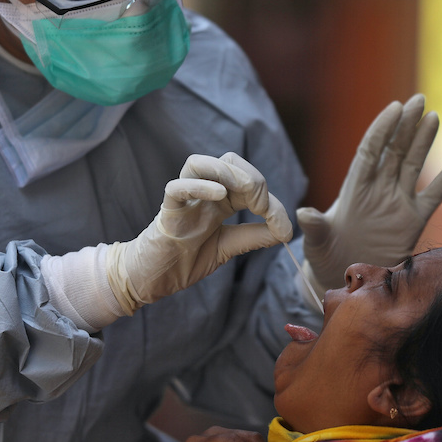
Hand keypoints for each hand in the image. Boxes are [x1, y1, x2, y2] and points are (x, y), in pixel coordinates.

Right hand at [107, 152, 292, 315]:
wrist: (153, 279)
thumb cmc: (186, 260)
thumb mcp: (229, 247)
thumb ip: (255, 236)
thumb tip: (287, 231)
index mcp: (219, 200)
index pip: (247, 181)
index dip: (270, 200)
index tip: (281, 228)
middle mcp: (202, 193)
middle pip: (228, 161)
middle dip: (252, 178)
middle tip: (262, 206)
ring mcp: (183, 200)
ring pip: (199, 163)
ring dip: (226, 172)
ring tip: (244, 191)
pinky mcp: (166, 212)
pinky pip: (177, 188)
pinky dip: (199, 186)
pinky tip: (218, 194)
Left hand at [297, 94, 441, 293]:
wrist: (342, 276)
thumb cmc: (324, 255)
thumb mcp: (316, 241)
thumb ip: (315, 227)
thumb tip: (303, 214)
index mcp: (354, 188)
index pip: (370, 150)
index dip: (382, 129)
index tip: (395, 107)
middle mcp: (377, 189)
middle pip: (394, 150)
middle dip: (406, 125)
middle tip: (419, 99)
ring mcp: (397, 202)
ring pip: (412, 165)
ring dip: (423, 142)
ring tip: (433, 117)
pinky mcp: (413, 221)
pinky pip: (433, 196)